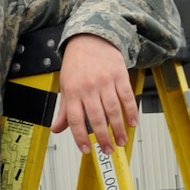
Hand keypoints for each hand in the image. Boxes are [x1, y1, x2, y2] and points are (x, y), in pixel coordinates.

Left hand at [52, 34, 137, 152]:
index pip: (75, 120)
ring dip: (118, 129)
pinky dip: (131, 112)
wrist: (90, 39)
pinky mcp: (119, 75)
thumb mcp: (65, 86)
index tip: (87, 150)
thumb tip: (56, 129)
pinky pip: (126, 97)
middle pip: (96, 118)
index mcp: (72, 92)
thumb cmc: (77, 64)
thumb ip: (64, 110)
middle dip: (103, 138)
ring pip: (113, 110)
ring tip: (121, 141)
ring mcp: (104, 81)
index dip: (80, 138)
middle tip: (108, 150)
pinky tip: (132, 123)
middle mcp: (88, 87)